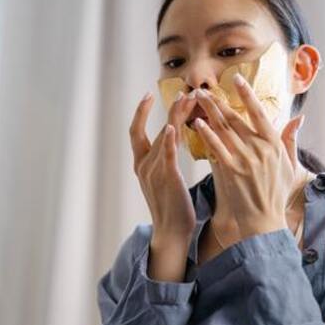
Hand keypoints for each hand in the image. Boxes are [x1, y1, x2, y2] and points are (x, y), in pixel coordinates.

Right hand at [129, 90, 197, 243]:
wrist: (171, 233)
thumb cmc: (172, 208)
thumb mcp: (164, 179)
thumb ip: (165, 159)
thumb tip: (174, 139)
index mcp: (141, 165)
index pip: (135, 131)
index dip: (140, 112)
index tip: (147, 95)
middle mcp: (143, 165)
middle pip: (149, 128)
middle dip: (167, 108)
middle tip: (182, 91)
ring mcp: (153, 171)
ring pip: (163, 136)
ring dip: (175, 115)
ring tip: (188, 99)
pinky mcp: (166, 178)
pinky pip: (166, 155)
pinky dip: (168, 139)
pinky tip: (172, 126)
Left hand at [193, 74, 304, 240]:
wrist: (264, 220)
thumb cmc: (276, 192)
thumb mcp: (289, 165)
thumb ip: (290, 139)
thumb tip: (299, 118)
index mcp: (274, 143)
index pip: (258, 112)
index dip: (247, 94)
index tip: (236, 79)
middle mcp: (260, 148)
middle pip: (235, 117)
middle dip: (217, 101)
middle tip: (203, 88)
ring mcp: (245, 158)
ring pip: (224, 128)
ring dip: (208, 111)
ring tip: (196, 99)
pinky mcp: (231, 170)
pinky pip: (216, 147)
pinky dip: (206, 134)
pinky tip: (197, 123)